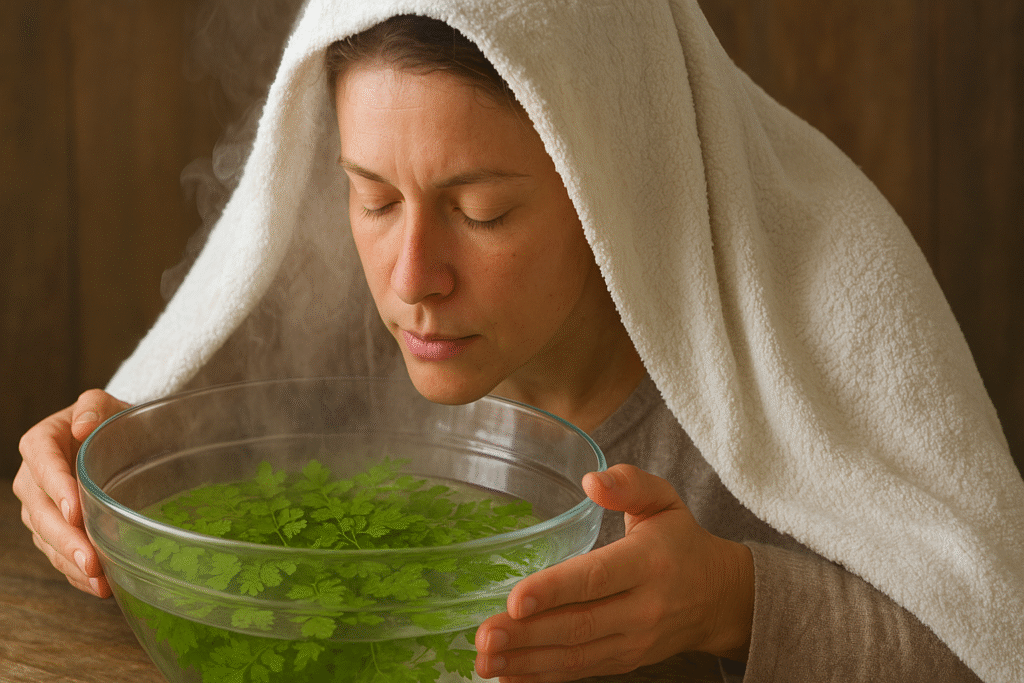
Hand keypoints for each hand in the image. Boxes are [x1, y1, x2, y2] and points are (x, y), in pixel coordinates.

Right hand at [13, 389, 129, 596]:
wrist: (117, 436)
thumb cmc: (111, 419)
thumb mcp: (104, 404)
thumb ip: (93, 407)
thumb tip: (82, 424)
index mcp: (40, 443)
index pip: (43, 466)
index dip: (57, 490)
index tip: (75, 512)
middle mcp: (32, 478)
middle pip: (41, 512)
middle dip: (65, 539)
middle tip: (91, 560)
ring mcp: (40, 507)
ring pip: (47, 539)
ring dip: (71, 562)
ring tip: (99, 579)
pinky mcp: (53, 529)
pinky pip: (57, 555)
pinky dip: (76, 573)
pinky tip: (98, 586)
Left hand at [474, 464, 753, 681]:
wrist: (721, 597)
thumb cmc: (682, 541)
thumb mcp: (664, 500)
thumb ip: (630, 484)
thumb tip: (591, 481)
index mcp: (647, 562)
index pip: (596, 579)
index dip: (554, 591)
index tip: (515, 600)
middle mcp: (642, 607)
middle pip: (579, 624)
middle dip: (527, 634)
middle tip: (483, 636)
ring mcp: (634, 640)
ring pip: (575, 654)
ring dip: (526, 660)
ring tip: (483, 659)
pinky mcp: (625, 660)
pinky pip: (581, 670)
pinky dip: (542, 677)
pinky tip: (509, 674)